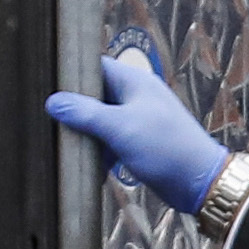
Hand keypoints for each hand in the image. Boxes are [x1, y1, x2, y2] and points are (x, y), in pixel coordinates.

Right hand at [45, 44, 230, 211]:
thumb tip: (53, 102)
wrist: (201, 183)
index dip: (71, 73)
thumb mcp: (119, 128)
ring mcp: (139, 117)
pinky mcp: (141, 139)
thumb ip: (84, 113)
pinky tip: (89, 157)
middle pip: (95, 92)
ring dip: (87, 129)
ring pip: (102, 116)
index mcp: (134, 81)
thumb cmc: (165, 148)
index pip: (95, 65)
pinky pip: (112, 135)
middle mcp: (136, 95)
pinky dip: (100, 145)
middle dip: (76, 106)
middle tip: (53, 117)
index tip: (47, 86)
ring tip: (67, 139)